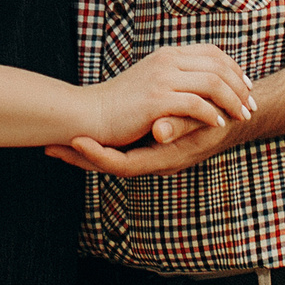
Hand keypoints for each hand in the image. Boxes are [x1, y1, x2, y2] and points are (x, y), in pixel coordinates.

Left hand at [46, 118, 235, 177]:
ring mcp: (150, 154)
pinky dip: (101, 143)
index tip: (74, 143)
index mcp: (164, 158)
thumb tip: (159, 131)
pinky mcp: (148, 145)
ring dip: (85, 153)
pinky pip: (119, 149)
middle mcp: (155, 160)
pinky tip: (85, 132)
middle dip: (80, 158)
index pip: (123, 165)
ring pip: (111, 158)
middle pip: (110, 165)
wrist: (236, 118)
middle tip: (48, 146)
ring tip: (55, 142)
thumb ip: (182, 126)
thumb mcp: (205, 124)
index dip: (98, 156)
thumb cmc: (222, 122)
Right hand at [78, 44, 254, 150]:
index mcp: (167, 55)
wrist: (90, 113)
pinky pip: (195, 104)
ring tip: (241, 116)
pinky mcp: (156, 100)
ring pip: (212, 83)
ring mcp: (161, 79)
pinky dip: (212, 114)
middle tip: (251, 105)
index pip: (213, 53)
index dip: (234, 69)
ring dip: (232, 100)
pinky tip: (218, 125)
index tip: (247, 87)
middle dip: (240, 86)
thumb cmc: (121, 103)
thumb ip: (173, 76)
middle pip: (218, 66)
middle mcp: (167, 61)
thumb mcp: (150, 80)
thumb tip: (199, 80)